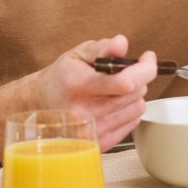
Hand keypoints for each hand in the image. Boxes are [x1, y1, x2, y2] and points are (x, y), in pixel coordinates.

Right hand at [33, 34, 156, 150]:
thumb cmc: (62, 78)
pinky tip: (112, 105)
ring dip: (132, 95)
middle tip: (122, 74)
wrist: (40, 106)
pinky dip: (128, 111)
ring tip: (114, 90)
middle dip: (136, 78)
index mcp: (79, 86)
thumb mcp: (78, 55)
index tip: (147, 57)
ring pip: (137, 108)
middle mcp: (84, 113)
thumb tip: (122, 43)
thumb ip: (103, 47)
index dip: (145, 68)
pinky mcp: (98, 144)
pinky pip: (132, 124)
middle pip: (135, 93)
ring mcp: (91, 133)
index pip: (126, 83)